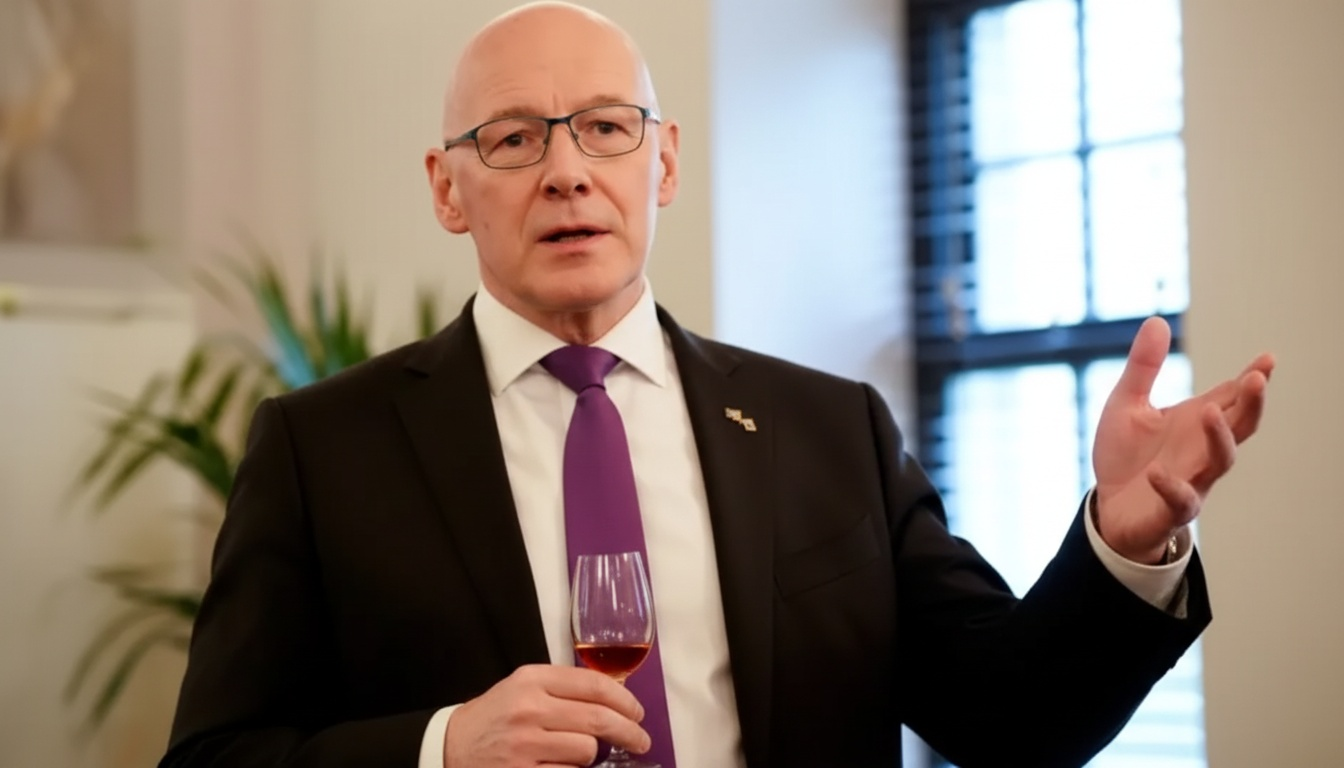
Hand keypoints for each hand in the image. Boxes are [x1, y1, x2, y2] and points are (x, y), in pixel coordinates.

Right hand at [443, 664, 649, 767]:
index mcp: (532, 680)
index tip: (638, 712)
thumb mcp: (522, 688)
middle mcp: (529, 708)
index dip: (625, 700)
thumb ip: (563, 688)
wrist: (450, 747)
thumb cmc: (495, 717)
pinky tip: (567, 767)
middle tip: (641, 741)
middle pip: (598, 719)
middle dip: (629, 732)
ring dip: (592, 754)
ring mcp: (525, 744)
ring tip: (582, 754)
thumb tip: (615, 699)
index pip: (593, 684)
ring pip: (587, 750)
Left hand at [1093, 317, 1273, 562]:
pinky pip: (1180, 500)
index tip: (1268, 359)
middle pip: (1239, 426)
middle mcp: (1201, 449)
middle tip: (1257, 379)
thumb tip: (1157, 320)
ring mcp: (1191, 479)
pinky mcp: (1170, 509)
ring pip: (1220, 460)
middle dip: (1251, 404)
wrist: (1107, 508)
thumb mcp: (1126, 404)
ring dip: (1219, 437)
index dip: (1252, 379)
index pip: (1232, 397)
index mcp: (1195, 421)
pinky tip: (1158, 473)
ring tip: (1209, 412)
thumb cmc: (1125, 456)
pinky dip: (1172, 487)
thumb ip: (1144, 367)